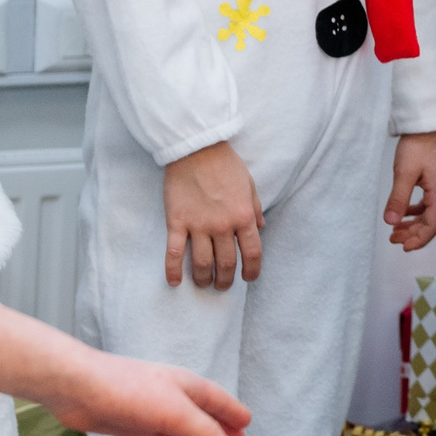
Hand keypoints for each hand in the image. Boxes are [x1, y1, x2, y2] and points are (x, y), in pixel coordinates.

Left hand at [43, 353, 251, 435]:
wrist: (77, 388)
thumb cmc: (129, 392)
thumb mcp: (174, 414)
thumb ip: (203, 432)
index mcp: (187, 386)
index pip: (219, 401)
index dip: (233, 413)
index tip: (247, 425)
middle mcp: (171, 394)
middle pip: (203, 413)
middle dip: (220, 426)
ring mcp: (150, 408)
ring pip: (182, 425)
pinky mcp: (130, 421)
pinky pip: (159, 434)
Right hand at [163, 141, 261, 289]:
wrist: (196, 148)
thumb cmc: (225, 164)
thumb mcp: (249, 184)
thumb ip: (254, 208)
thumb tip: (262, 227)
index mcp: (243, 216)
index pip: (252, 253)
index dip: (252, 270)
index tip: (248, 279)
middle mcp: (223, 225)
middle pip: (226, 263)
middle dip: (225, 280)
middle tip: (222, 286)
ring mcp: (198, 225)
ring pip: (202, 263)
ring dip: (204, 279)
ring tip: (204, 284)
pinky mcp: (177, 222)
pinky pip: (174, 253)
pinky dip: (173, 271)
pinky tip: (174, 283)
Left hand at [386, 131, 435, 249]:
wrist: (427, 123)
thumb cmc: (419, 144)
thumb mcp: (404, 172)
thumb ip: (398, 199)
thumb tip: (391, 221)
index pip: (433, 224)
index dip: (419, 239)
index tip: (404, 247)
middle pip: (432, 222)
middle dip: (413, 234)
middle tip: (395, 239)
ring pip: (429, 213)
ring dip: (413, 224)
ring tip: (396, 229)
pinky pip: (428, 202)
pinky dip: (415, 211)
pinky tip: (404, 212)